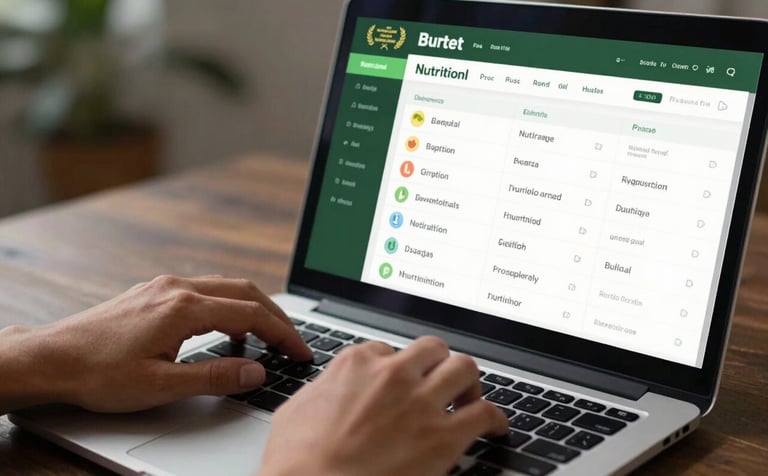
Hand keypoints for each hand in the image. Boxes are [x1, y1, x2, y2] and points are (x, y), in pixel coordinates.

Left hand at [0, 275, 311, 412]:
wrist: (51, 358)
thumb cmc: (98, 374)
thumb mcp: (161, 385)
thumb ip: (215, 376)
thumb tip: (256, 371)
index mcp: (184, 308)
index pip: (252, 315)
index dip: (283, 334)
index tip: (300, 352)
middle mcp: (178, 288)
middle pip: (245, 292)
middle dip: (275, 317)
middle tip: (293, 343)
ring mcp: (165, 286)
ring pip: (226, 287)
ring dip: (252, 309)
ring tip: (264, 340)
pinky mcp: (154, 291)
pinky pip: (204, 291)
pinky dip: (227, 307)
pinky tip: (223, 332)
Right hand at [260, 337, 507, 475]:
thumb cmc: (296, 462)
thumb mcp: (297, 410)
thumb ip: (323, 389)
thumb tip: (331, 389)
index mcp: (356, 364)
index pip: (388, 350)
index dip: (396, 369)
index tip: (400, 382)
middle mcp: (393, 375)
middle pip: (432, 349)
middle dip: (437, 363)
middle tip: (440, 380)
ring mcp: (420, 403)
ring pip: (464, 368)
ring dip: (468, 382)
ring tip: (468, 396)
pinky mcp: (442, 438)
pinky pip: (484, 413)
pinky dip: (495, 417)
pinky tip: (495, 426)